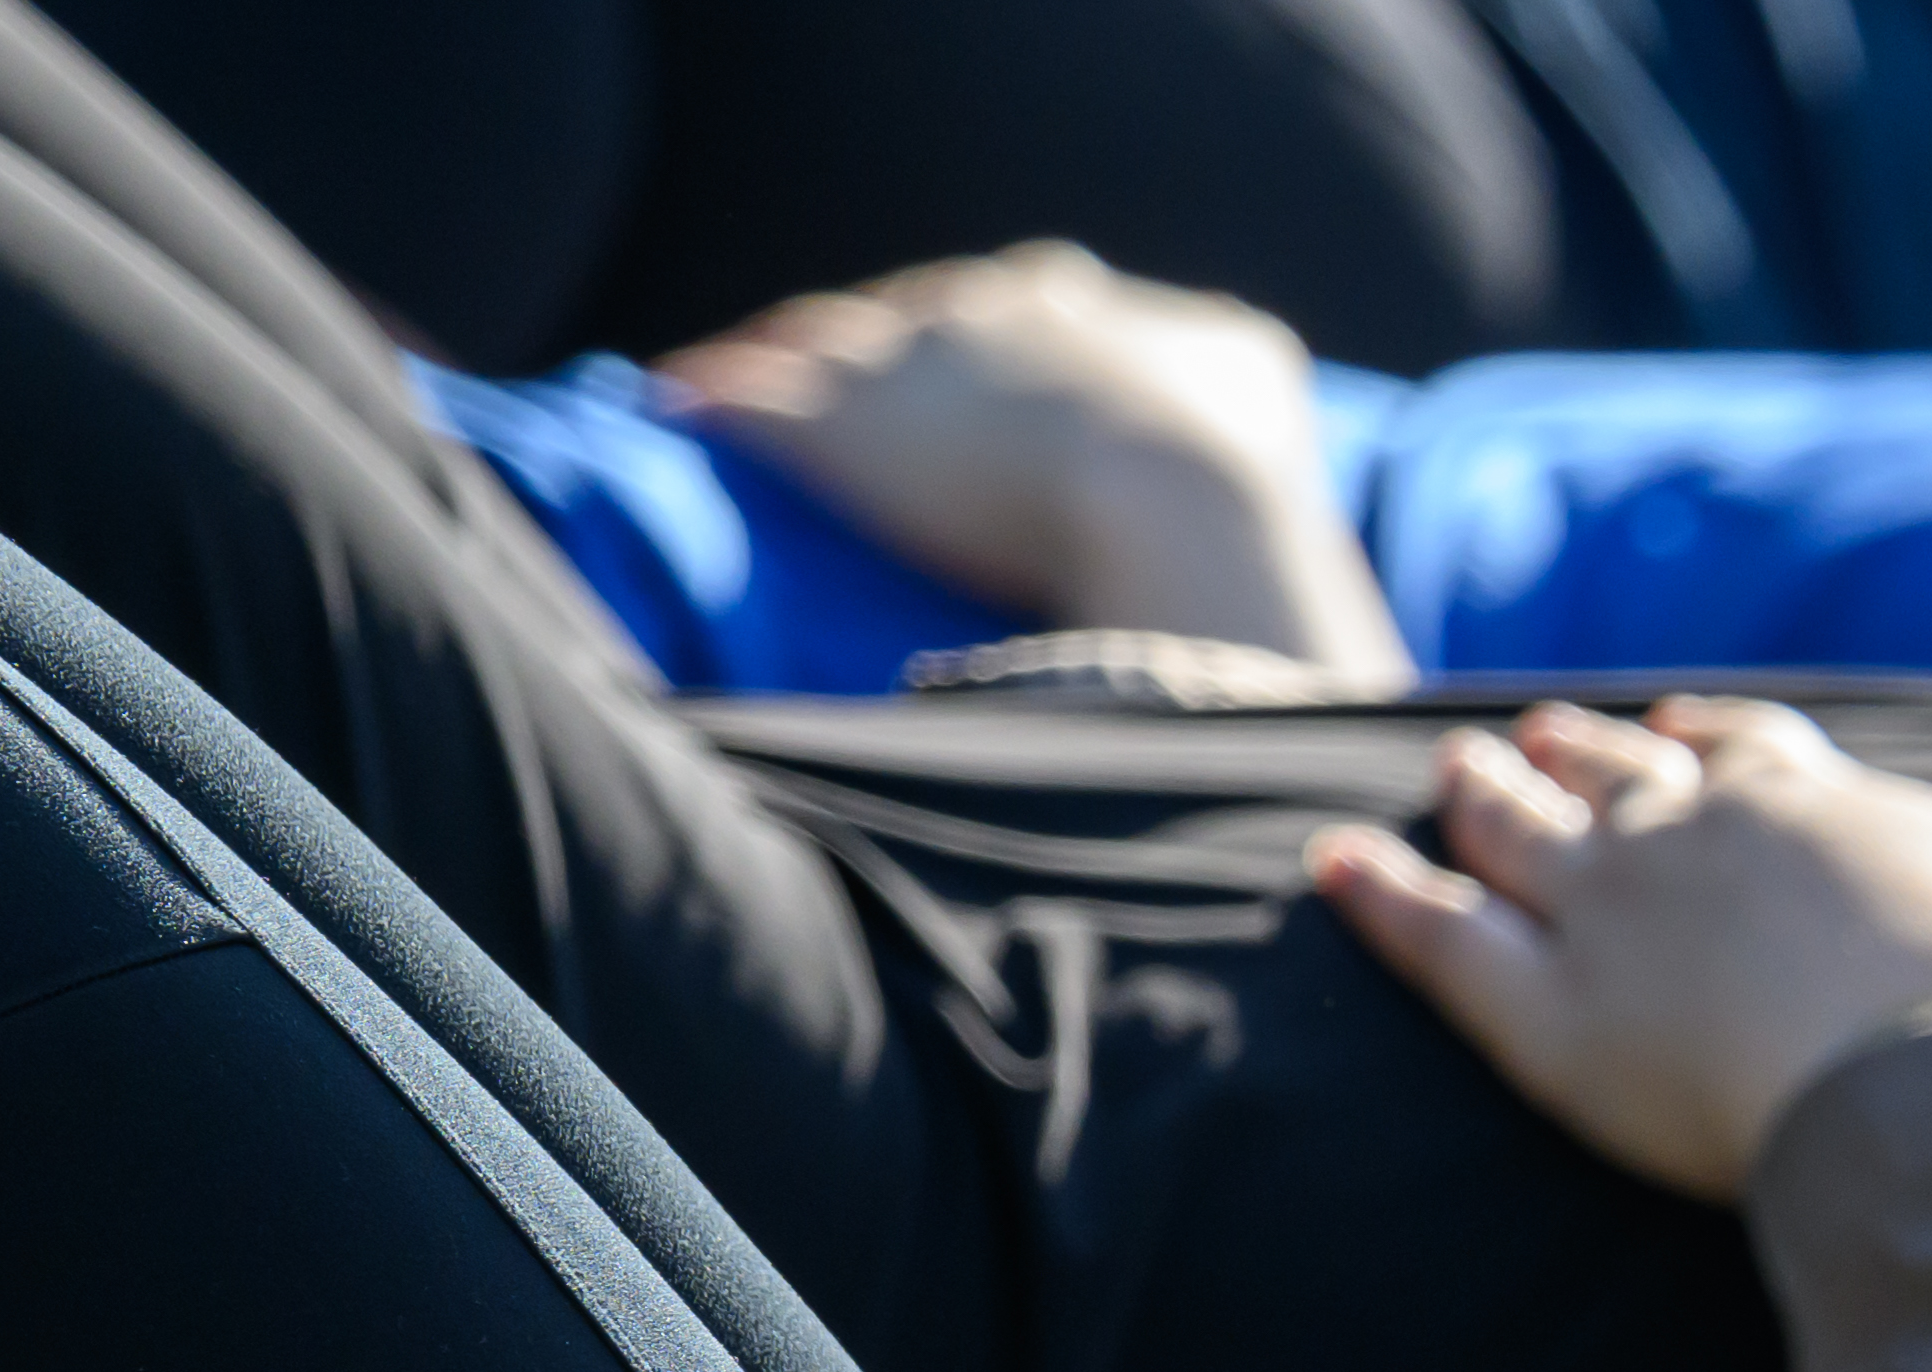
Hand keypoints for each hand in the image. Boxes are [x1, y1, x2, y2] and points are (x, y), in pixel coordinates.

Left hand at [647, 244, 1404, 683]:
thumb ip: (1236, 410)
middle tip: (854, 387)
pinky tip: (671, 400)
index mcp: (1098, 312)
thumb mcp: (1259, 404)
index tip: (974, 377)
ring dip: (783, 363)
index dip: (992, 347)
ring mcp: (915, 364)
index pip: (1023, 308)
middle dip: (884, 350)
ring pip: (827, 344)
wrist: (1187, 503)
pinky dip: (713, 394)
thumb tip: (1246, 448)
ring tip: (732, 381)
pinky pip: (752, 397)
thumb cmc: (1245, 490)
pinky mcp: (842, 428)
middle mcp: (996, 313)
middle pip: (916, 318)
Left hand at [1315, 699, 1931, 1202]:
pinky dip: (1379, 897)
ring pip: (1517, 834)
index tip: (1663, 734)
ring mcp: (1603, 910)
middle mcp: (1679, 832)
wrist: (1914, 1077)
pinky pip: (1440, 938)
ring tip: (1447, 780)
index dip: (1690, 741)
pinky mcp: (1543, 1007)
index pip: (1727, 747)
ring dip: (1477, 800)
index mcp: (1789, 794)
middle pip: (1603, 778)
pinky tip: (1330, 866)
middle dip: (1564, 756)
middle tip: (1525, 742)